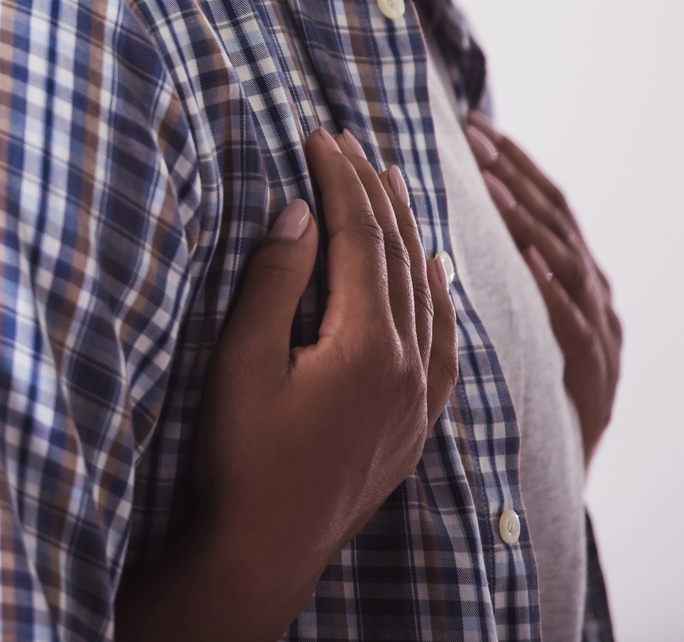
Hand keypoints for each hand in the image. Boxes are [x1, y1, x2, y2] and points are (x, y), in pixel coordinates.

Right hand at [114, 129, 456, 641]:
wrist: (262, 550)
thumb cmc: (239, 457)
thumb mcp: (240, 362)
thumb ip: (273, 283)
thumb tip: (299, 212)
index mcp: (367, 347)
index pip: (361, 237)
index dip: (339, 179)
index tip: (317, 134)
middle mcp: (407, 369)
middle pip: (399, 256)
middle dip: (372, 192)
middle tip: (348, 142)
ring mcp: (416, 400)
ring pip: (426, 293)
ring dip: (406, 232)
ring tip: (390, 184)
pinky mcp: (412, 425)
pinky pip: (444, 342)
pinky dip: (438, 295)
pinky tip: (435, 274)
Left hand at [464, 113, 620, 464]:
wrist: (552, 485)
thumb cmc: (520, 393)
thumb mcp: (506, 323)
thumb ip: (486, 270)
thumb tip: (434, 210)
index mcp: (566, 280)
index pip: (539, 206)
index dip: (510, 163)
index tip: (472, 122)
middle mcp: (590, 299)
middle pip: (555, 222)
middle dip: (516, 174)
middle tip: (474, 133)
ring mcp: (599, 337)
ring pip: (567, 266)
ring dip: (529, 221)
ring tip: (490, 183)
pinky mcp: (596, 380)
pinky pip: (577, 330)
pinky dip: (554, 292)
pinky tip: (527, 262)